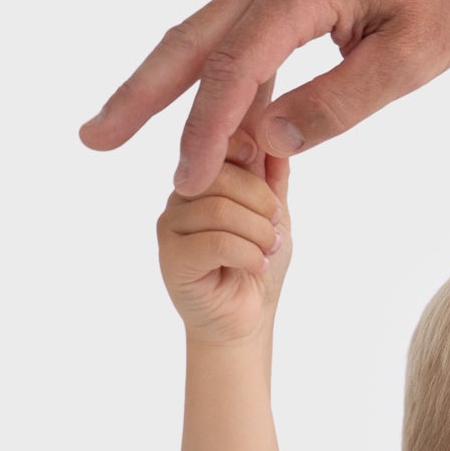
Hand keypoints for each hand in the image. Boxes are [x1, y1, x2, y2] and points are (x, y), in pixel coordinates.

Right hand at [84, 0, 449, 195]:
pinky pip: (233, 31)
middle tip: (92, 140)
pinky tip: (198, 111)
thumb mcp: (414, 57)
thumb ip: (342, 102)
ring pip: (202, 35)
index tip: (184, 183)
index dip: (206, 133)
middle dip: (138, 96)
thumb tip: (271, 143)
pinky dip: (208, 73)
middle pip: (189, 43)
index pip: (234, 72)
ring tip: (119, 126)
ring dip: (161, 84)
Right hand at [156, 140, 289, 346]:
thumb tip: (277, 128)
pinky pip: (215, 241)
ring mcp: (171, 224)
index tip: (268, 178)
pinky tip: (256, 266)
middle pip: (219, 173)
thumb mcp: (274, 214)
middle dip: (260, 201)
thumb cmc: (257, 267)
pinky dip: (247, 254)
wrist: (246, 322)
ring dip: (257, 232)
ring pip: (219, 209)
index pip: (218, 142)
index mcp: (204, 177)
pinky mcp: (171, 257)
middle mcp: (181, 194)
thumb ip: (273, 174)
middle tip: (276, 228)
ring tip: (269, 251)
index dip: (247, 149)